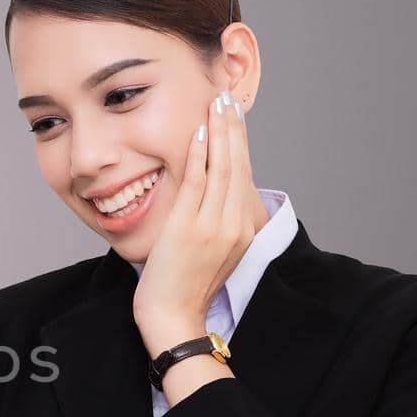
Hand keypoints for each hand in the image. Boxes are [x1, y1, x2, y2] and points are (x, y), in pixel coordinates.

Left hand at [131, 89, 258, 356]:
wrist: (173, 318)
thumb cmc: (185, 289)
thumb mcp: (213, 254)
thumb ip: (217, 225)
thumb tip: (213, 199)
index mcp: (242, 231)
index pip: (242, 176)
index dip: (239, 144)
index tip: (233, 117)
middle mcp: (234, 225)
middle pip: (237, 165)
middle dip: (233, 129)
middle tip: (227, 98)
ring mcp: (213, 226)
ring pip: (221, 168)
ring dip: (219, 132)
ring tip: (216, 104)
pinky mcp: (189, 228)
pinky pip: (197, 183)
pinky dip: (199, 156)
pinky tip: (198, 133)